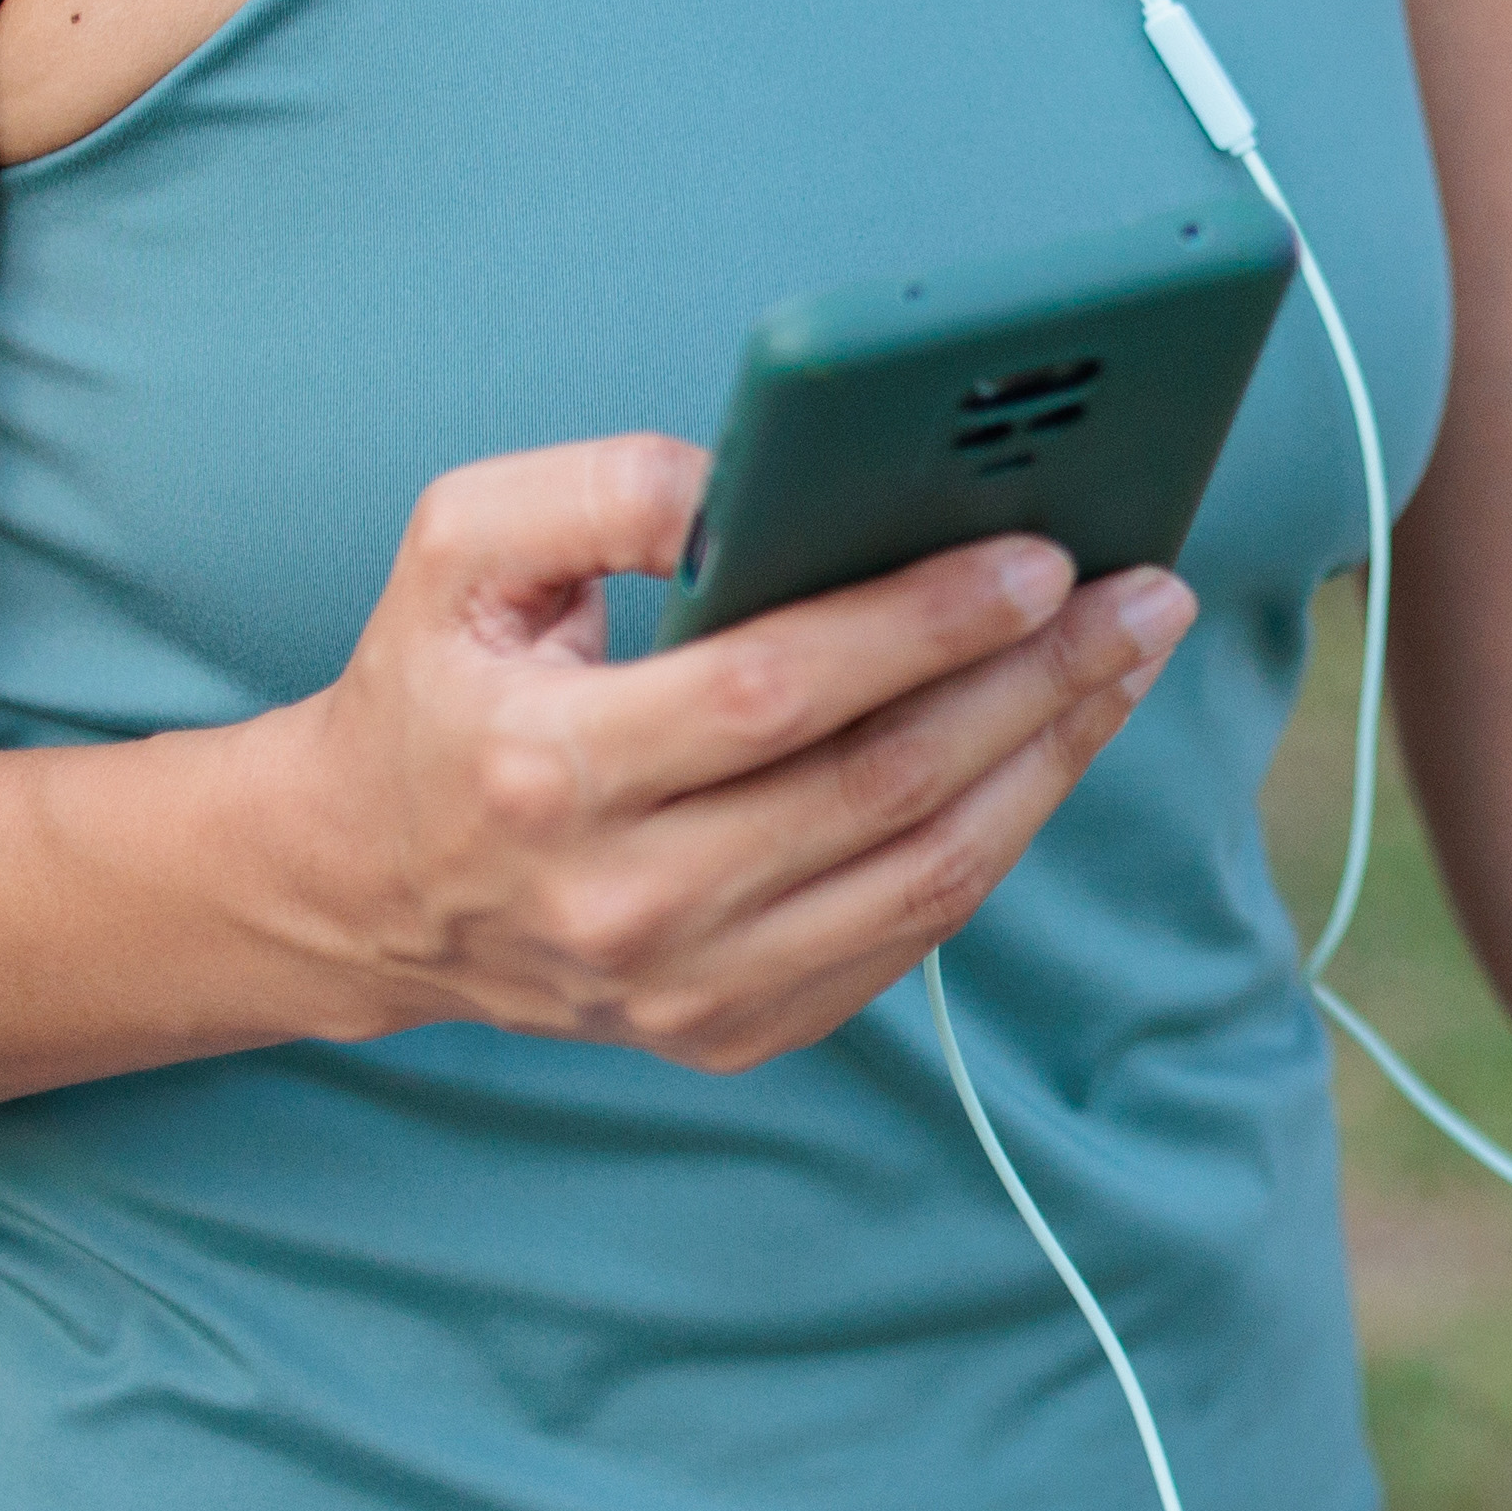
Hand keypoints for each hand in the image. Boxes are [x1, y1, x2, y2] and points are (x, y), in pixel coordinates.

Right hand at [236, 432, 1194, 1070]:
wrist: (368, 887)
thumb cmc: (436, 686)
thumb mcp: (458, 546)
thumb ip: (598, 488)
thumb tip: (753, 482)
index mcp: (551, 769)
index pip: (777, 693)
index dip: (921, 623)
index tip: (1037, 555)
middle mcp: (625, 901)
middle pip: (883, 787)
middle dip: (1036, 680)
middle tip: (1143, 593)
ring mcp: (688, 987)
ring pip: (924, 873)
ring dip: (1052, 758)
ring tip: (1129, 658)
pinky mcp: (736, 1028)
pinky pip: (909, 935)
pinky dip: (1002, 834)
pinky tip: (1055, 744)